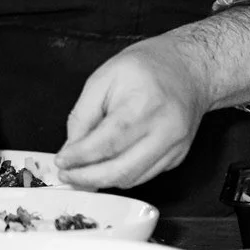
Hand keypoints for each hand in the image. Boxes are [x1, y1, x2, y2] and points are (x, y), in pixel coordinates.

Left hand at [58, 39, 209, 189]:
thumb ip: (83, 115)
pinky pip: (144, 176)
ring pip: (133, 179)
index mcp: (143, 105)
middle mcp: (164, 130)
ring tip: (81, 175)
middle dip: (88, 178)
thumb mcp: (103, 78)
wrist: (187, 69)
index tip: (61, 162)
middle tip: (67, 175)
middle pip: (121, 170)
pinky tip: (106, 168)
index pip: (107, 143)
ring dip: (103, 182)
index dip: (80, 157)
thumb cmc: (145, 68)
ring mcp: (174, 147)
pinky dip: (121, 176)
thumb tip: (70, 148)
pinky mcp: (178, 156)